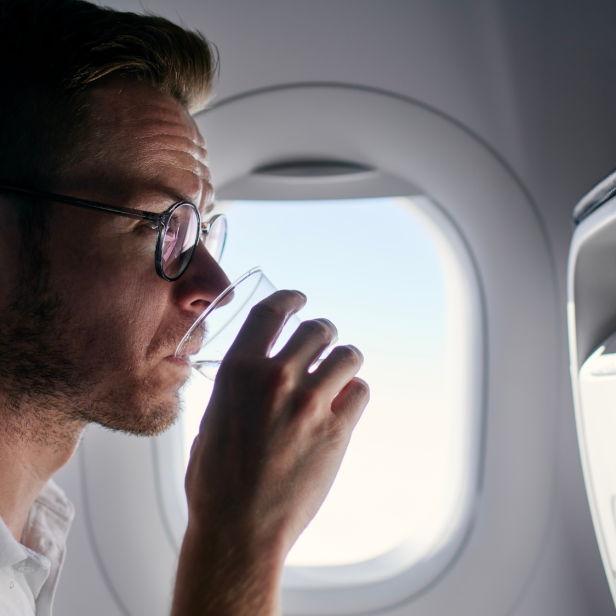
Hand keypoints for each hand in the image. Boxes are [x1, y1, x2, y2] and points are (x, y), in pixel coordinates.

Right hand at [172, 290, 368, 615]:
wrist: (239, 530)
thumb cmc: (216, 483)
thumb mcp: (211, 422)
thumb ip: (235, 393)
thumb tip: (251, 381)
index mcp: (238, 371)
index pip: (270, 313)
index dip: (289, 299)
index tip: (299, 299)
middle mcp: (275, 378)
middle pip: (316, 329)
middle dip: (323, 331)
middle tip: (325, 340)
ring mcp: (309, 403)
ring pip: (347, 355)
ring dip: (346, 359)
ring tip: (342, 370)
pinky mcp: (336, 431)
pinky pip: (361, 391)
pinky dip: (356, 393)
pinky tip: (346, 403)